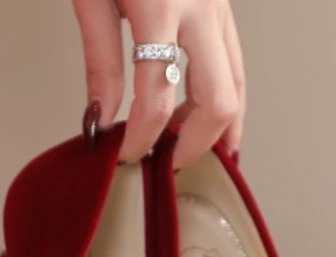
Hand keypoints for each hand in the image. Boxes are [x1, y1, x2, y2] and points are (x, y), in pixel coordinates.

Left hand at [73, 0, 244, 167]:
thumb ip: (100, 59)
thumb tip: (101, 119)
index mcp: (161, 5)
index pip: (157, 100)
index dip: (142, 138)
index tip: (128, 155)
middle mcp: (201, 7)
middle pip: (217, 102)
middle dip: (193, 144)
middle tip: (167, 163)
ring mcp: (219, 7)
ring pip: (235, 86)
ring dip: (213, 126)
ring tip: (180, 142)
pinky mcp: (223, 7)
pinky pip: (234, 65)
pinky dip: (220, 98)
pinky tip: (197, 114)